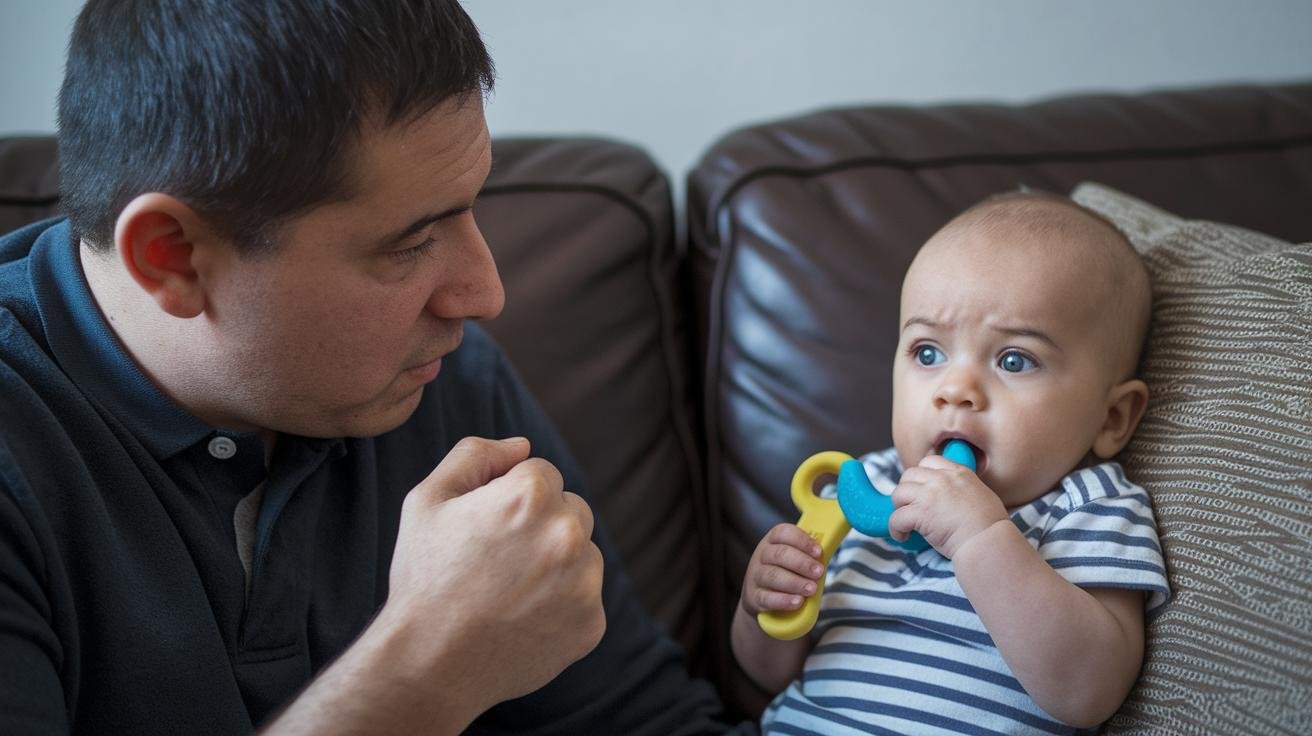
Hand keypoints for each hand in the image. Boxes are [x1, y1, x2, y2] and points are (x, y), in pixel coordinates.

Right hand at [381, 436, 605, 709]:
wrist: (429, 663)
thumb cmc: (425, 578)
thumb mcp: (428, 500)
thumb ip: (476, 455)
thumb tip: (523, 445)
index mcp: (531, 494)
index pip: (542, 473)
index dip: (508, 499)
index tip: (485, 530)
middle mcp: (568, 532)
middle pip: (570, 509)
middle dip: (540, 526)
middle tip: (497, 563)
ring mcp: (585, 580)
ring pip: (583, 553)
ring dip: (557, 565)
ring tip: (508, 593)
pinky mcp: (592, 622)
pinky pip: (585, 598)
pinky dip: (561, 606)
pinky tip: (523, 620)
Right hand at [740, 523, 824, 616]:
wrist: (761, 597)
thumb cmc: (786, 573)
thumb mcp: (794, 558)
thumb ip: (809, 554)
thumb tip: (830, 547)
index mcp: (772, 541)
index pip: (783, 533)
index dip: (802, 540)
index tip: (818, 551)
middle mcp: (761, 556)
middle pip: (779, 554)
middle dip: (802, 563)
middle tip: (819, 572)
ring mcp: (755, 576)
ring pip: (772, 576)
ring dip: (795, 582)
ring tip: (811, 589)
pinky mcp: (754, 597)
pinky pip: (767, 598)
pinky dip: (783, 600)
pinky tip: (797, 602)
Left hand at [888, 454, 1008, 557]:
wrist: (988, 541)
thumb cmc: (989, 526)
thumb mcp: (981, 494)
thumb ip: (963, 488)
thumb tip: (952, 496)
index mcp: (959, 473)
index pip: (929, 461)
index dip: (921, 475)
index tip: (921, 489)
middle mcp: (942, 479)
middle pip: (909, 474)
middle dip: (907, 490)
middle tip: (911, 506)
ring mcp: (929, 495)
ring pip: (898, 493)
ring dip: (899, 507)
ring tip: (906, 521)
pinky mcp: (920, 513)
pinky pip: (896, 517)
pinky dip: (895, 528)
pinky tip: (902, 536)